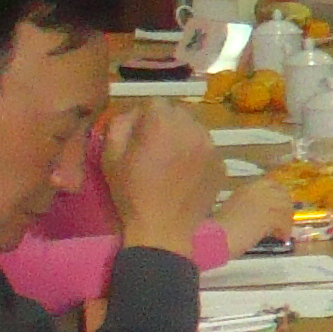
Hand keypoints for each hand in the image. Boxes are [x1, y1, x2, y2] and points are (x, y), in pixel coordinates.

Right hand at [102, 102, 224, 255]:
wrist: (163, 229)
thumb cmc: (132, 193)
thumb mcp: (110, 157)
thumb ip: (119, 125)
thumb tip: (132, 112)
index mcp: (163, 123)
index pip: (155, 102)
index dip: (143, 116)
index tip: (137, 134)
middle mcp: (192, 128)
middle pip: (178, 113)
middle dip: (165, 123)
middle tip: (153, 146)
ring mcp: (211, 146)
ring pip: (195, 129)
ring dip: (182, 137)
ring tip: (170, 160)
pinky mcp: (221, 163)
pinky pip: (207, 148)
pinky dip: (196, 154)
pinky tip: (184, 173)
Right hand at [212, 172, 292, 259]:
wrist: (213, 238)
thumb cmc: (218, 228)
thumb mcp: (235, 209)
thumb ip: (250, 206)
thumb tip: (265, 213)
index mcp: (247, 188)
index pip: (271, 184)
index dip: (279, 195)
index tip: (281, 207)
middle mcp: (257, 191)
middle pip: (282, 194)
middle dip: (286, 207)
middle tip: (284, 221)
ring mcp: (263, 202)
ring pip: (285, 207)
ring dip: (286, 220)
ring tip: (282, 232)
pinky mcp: (268, 216)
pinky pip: (283, 221)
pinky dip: (285, 230)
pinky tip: (281, 238)